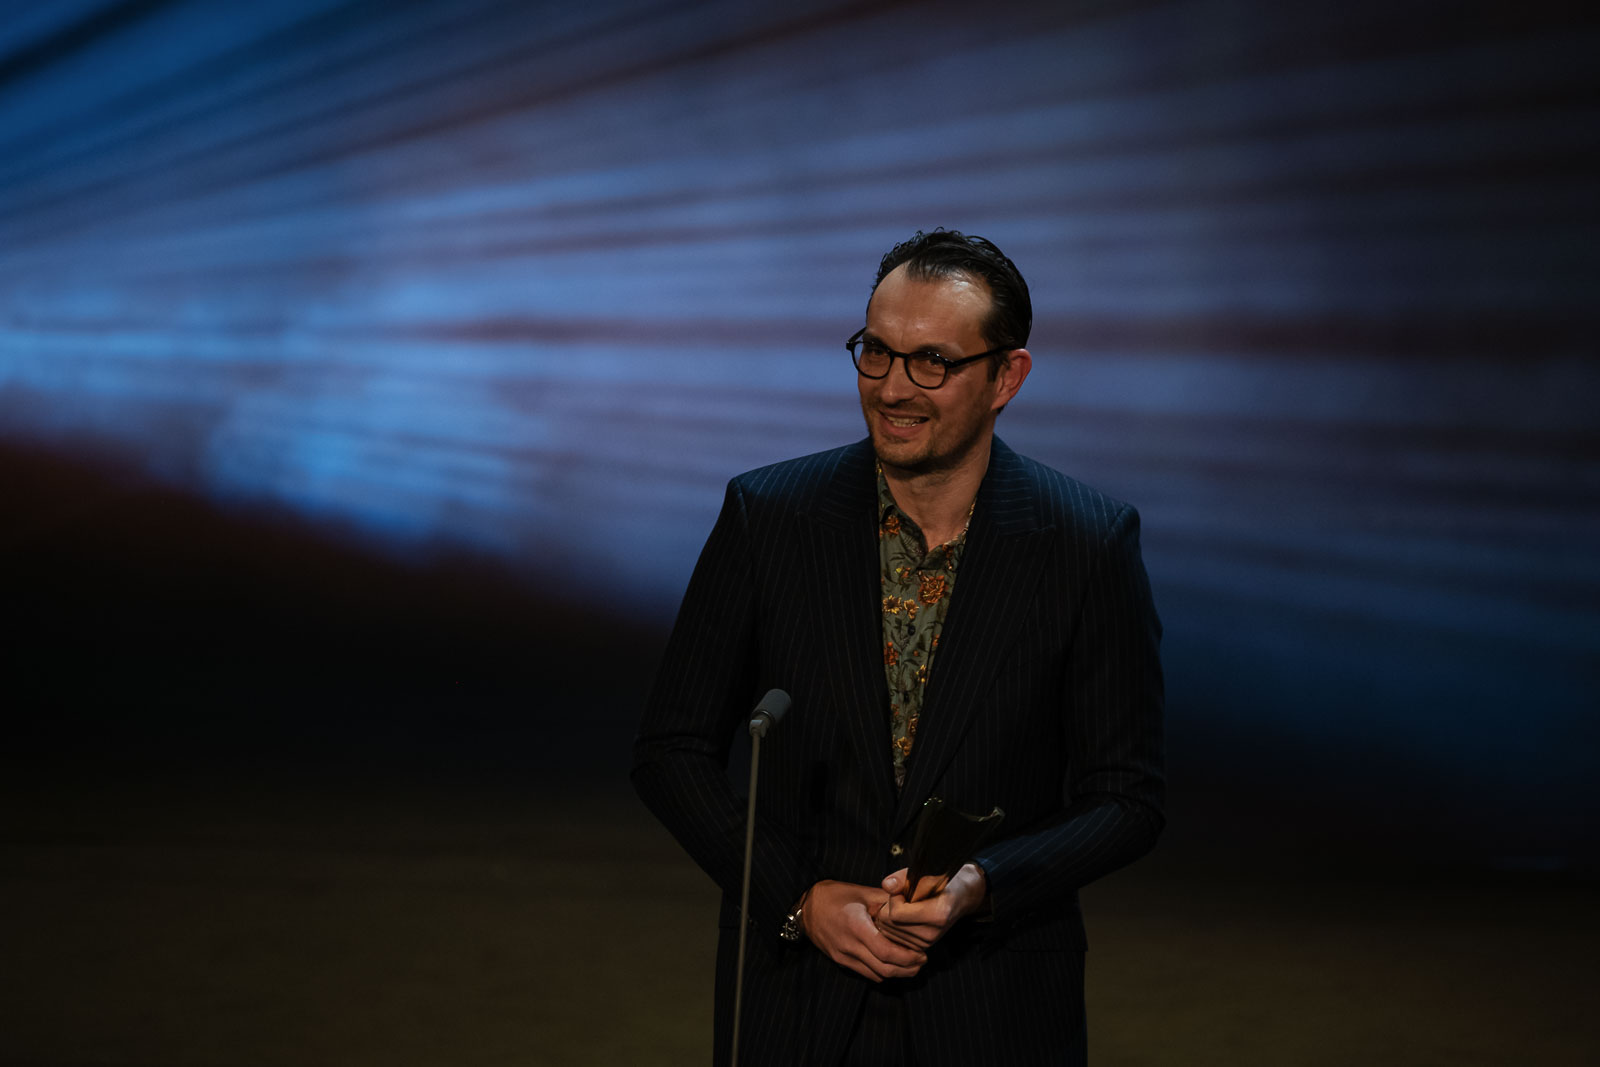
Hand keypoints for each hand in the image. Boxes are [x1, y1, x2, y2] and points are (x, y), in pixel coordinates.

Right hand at [801, 880, 927, 981]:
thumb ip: (886, 900)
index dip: (907, 957)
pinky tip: (892, 964)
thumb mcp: (862, 892)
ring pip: (876, 975)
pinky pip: (866, 973)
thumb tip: (910, 903)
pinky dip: (882, 972)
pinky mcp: (841, 961)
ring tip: (912, 964)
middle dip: (907, 969)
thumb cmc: (835, 896)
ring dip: (897, 973)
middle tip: (922, 961)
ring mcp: (844, 956)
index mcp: (856, 927)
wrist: (806, 907)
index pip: (886, 952)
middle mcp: (850, 946)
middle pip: (884, 969)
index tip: (922, 953)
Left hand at [875, 863, 987, 950]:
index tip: (903, 890)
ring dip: (890, 916)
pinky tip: (905, 916)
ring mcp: (926, 943)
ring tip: (906, 906)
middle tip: (903, 897)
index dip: (894, 898)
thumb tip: (886, 885)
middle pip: (889, 923)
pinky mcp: (920, 948)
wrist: (961, 897)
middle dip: (890, 906)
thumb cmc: (942, 883)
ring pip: (888, 931)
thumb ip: (903, 878)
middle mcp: (931, 934)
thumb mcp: (926, 874)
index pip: (896, 913)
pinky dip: (893, 926)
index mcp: (937, 915)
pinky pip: (892, 938)